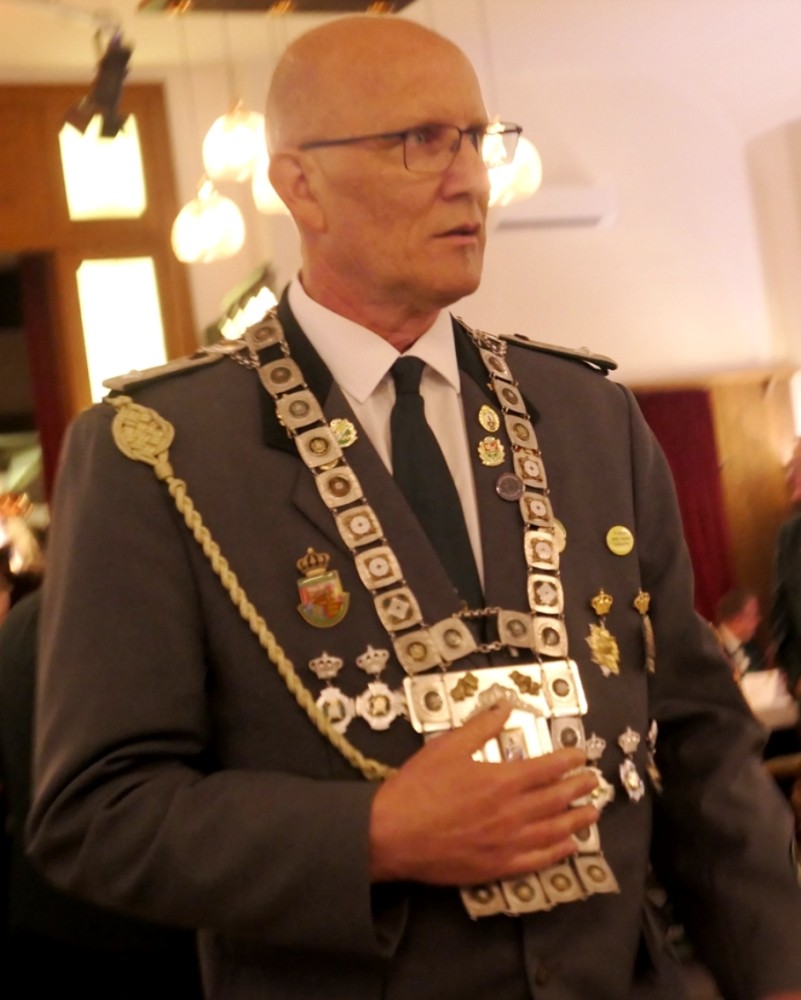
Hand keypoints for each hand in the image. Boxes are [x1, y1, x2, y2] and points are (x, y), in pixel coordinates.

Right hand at [369, 701, 599, 884]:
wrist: (392, 835)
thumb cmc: (418, 786)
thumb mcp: (446, 747)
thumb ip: (480, 727)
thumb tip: (505, 707)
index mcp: (501, 779)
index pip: (548, 768)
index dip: (568, 761)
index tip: (581, 756)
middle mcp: (513, 813)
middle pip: (557, 799)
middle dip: (580, 789)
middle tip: (594, 782)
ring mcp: (508, 843)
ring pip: (555, 831)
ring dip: (577, 821)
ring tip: (593, 813)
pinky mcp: (498, 868)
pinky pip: (538, 861)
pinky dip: (558, 853)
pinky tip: (569, 847)